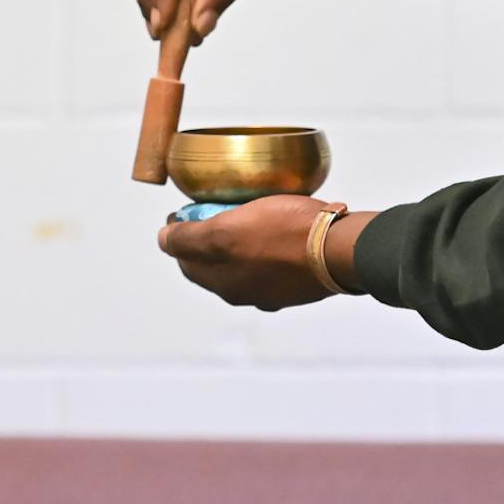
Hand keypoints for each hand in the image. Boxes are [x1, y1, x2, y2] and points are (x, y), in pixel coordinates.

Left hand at [156, 194, 340, 311]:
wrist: (340, 250)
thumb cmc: (283, 234)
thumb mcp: (225, 231)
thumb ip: (188, 240)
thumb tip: (163, 240)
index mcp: (223, 284)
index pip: (185, 260)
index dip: (179, 234)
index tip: (184, 210)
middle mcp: (245, 294)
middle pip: (212, 263)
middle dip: (205, 238)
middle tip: (211, 209)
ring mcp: (273, 292)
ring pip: (242, 263)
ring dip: (236, 243)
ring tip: (242, 216)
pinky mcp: (297, 284)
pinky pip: (270, 263)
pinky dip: (262, 247)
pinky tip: (272, 229)